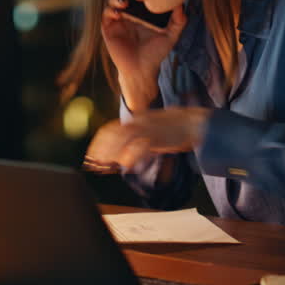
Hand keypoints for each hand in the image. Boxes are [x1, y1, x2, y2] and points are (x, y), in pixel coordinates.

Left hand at [84, 107, 210, 171]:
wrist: (193, 123)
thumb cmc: (172, 129)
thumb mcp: (150, 130)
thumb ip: (136, 139)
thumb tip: (122, 155)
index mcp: (135, 119)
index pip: (110, 128)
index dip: (98, 142)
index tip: (91, 154)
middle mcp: (138, 122)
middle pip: (112, 134)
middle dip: (100, 149)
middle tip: (93, 162)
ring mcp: (147, 129)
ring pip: (123, 139)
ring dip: (111, 153)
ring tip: (104, 164)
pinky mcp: (157, 138)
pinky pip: (140, 147)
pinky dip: (131, 155)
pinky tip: (125, 164)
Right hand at [101, 0, 186, 110]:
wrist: (142, 69)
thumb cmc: (156, 53)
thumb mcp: (171, 35)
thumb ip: (178, 21)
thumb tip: (182, 4)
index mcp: (141, 13)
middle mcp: (128, 14)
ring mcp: (117, 21)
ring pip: (112, 1)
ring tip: (125, 1)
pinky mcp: (108, 29)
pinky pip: (106, 15)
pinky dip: (110, 11)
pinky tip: (119, 13)